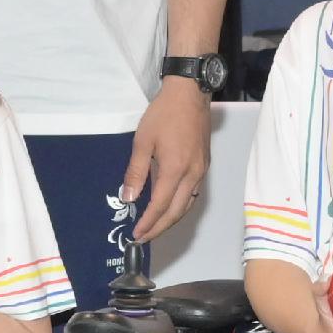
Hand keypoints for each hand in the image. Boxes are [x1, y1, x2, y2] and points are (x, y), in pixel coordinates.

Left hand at [120, 78, 213, 247]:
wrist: (190, 94)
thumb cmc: (163, 114)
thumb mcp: (143, 141)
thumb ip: (135, 172)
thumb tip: (128, 198)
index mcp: (175, 170)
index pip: (160, 206)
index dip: (148, 223)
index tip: (136, 234)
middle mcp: (192, 175)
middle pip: (176, 212)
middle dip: (159, 228)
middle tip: (143, 238)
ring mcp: (201, 171)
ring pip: (187, 205)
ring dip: (170, 220)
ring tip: (154, 228)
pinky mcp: (204, 165)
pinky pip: (193, 194)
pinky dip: (180, 207)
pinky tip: (169, 208)